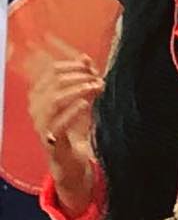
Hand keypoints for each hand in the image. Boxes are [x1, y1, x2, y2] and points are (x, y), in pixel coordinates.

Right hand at [28, 54, 103, 215]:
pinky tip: (85, 104)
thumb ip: (82, 80)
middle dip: (79, 77)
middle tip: (98, 78)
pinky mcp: (51, 141)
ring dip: (78, 90)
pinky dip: (72, 111)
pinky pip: (58, 123)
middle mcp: (36, 108)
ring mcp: (41, 125)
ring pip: (54, 100)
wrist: (71, 161)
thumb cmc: (74, 128)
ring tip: (95, 87)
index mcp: (40, 95)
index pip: (52, 71)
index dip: (73, 65)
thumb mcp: (80, 101)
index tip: (92, 67)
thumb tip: (85, 58)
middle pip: (54, 83)